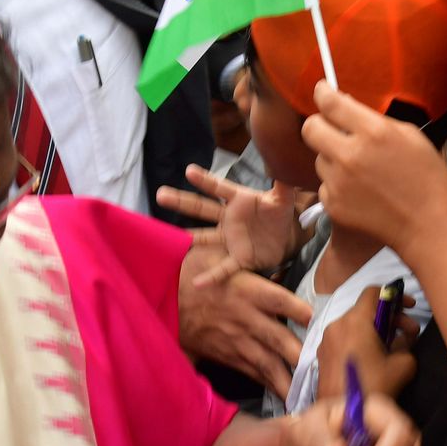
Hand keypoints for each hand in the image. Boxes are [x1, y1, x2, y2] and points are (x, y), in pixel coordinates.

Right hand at [160, 165, 305, 284]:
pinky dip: (211, 276)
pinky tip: (198, 283)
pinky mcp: (238, 258)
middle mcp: (229, 218)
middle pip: (201, 207)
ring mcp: (230, 239)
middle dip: (181, 201)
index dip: (205, 180)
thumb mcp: (283, 198)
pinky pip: (223, 268)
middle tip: (160, 194)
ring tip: (164, 240)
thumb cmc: (279, 214)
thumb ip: (283, 183)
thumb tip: (283, 162)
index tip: (189, 171)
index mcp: (239, 200)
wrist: (286, 238)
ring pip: (204, 236)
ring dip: (187, 237)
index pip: (219, 188)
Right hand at [178, 244, 310, 394]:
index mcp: (245, 289)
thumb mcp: (223, 256)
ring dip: (287, 380)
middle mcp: (244, 317)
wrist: (160, 292)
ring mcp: (234, 338)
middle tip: (323, 371)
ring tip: (306, 394)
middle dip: (301, 357)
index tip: (317, 321)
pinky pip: (250, 371)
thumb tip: (281, 272)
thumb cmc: (193, 268)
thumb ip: (254, 268)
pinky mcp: (225, 353)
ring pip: (266, 363)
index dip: (299, 310)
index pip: (279, 299)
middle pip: (278, 339)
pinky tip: (283, 393)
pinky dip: (267, 382)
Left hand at [302, 82, 446, 259]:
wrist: (428, 225)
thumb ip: (375, 119)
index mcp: (373, 132)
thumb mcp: (410, 136)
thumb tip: (346, 104)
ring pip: (319, 158)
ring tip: (359, 169)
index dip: (322, 92)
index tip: (322, 90)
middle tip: (330, 128)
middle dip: (318, 124)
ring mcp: (339, 182)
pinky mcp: (333, 204)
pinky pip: (324, 185)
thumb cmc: (426, 177)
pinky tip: (360, 191)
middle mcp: (350, 155)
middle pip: (310, 129)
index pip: (330, 103)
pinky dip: (337, 185)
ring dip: (332, 158)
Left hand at [315, 287, 417, 400]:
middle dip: (390, 317)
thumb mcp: (403, 365)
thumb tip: (404, 337)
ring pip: (354, 324)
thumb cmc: (374, 388)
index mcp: (355, 321)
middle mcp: (337, 325)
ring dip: (375, 330)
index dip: (394, 295)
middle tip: (409, 332)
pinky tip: (373, 358)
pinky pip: (344, 338)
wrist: (343, 417)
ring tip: (393, 348)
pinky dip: (360, 340)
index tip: (409, 307)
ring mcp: (326, 340)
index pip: (374, 292)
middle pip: (365, 309)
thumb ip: (407, 343)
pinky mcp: (322, 355)